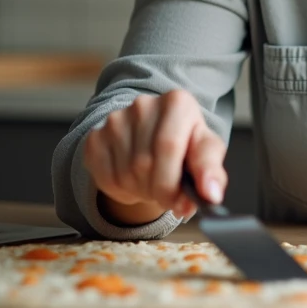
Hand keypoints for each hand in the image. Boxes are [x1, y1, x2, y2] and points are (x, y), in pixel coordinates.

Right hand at [82, 90, 226, 222]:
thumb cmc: (185, 145)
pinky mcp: (95, 138)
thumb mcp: (206, 153)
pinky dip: (121, 191)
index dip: (173, 184)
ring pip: (125, 175)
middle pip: (145, 164)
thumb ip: (211, 172)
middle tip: (168, 195)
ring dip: (140, 191)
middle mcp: (143, 104)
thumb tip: (210, 195)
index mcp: (177, 102)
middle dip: (158, 190)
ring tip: (152, 182)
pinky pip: (105, 179)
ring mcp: (115, 119)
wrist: (154, 139)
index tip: (181, 204)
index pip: (168, 146)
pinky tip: (133, 180)